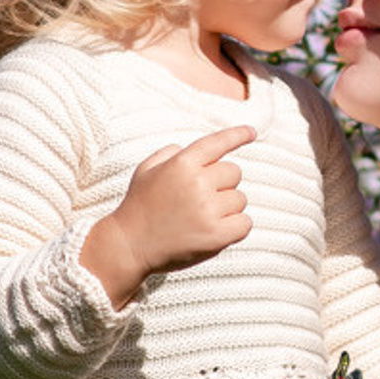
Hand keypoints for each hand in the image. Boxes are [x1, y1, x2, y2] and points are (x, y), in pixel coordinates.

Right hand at [80, 124, 252, 306]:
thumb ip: (167, 154)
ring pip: (240, 199)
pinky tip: (216, 230)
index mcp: (182, 163)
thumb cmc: (138, 207)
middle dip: (222, 183)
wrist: (129, 246)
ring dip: (227, 208)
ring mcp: (208, 209)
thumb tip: (184, 147)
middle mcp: (198, 183)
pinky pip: (245, 223)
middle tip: (200, 199)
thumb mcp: (146, 171)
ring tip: (201, 218)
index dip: (237, 135)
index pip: (217, 143)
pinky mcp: (216, 235)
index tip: (251, 132)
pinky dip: (235, 227)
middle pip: (234, 172)